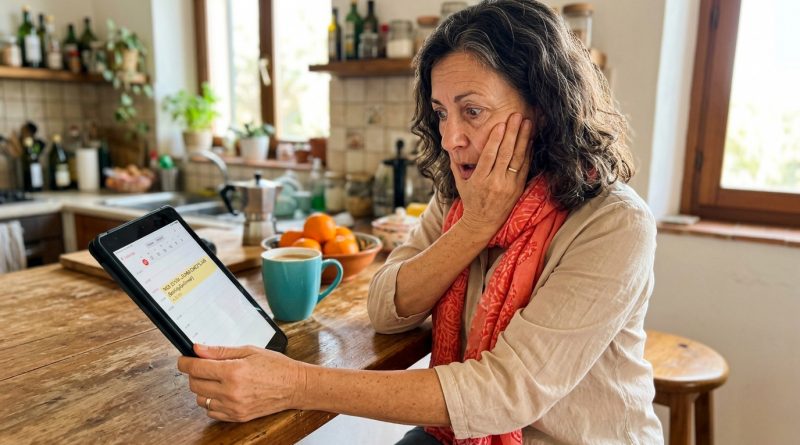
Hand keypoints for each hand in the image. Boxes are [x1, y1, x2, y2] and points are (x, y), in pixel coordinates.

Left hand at [177, 344, 307, 421]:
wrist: (294, 386)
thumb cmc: (275, 366)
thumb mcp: (248, 351)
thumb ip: (220, 351)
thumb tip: (198, 349)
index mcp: (233, 372)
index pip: (196, 368)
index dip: (185, 362)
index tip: (183, 360)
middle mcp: (231, 391)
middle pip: (195, 384)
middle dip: (194, 374)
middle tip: (203, 366)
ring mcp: (234, 406)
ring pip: (201, 400)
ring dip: (202, 389)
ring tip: (215, 380)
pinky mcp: (237, 416)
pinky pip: (212, 412)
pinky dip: (212, 402)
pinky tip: (221, 393)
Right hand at [453, 113, 533, 237]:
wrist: (483, 223)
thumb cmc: (471, 200)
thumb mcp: (460, 183)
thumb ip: (456, 165)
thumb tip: (451, 147)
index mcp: (479, 180)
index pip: (489, 156)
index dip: (495, 139)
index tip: (500, 124)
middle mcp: (495, 182)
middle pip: (505, 154)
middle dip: (512, 133)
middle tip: (517, 116)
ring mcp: (509, 186)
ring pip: (518, 158)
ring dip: (523, 139)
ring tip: (527, 123)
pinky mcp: (518, 188)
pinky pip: (524, 167)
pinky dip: (528, 152)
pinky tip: (530, 139)